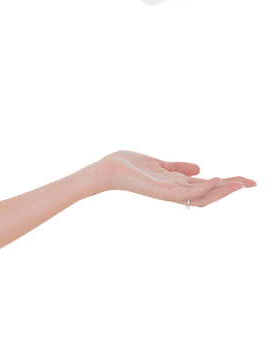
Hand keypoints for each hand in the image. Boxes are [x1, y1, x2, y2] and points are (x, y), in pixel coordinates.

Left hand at [99, 150, 257, 208]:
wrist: (108, 168)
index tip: (246, 180)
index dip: (226, 184)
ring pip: (202, 195)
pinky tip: (214, 180)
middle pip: (209, 193)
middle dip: (231, 188)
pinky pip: (186, 193)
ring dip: (222, 190)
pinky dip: (202, 188)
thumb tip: (200, 168)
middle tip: (252, 183)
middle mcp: (175, 191)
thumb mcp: (159, 164)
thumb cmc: (129, 166)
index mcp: (176, 185)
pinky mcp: (161, 192)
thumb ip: (178, 168)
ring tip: (240, 183)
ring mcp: (169, 193)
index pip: (207, 187)